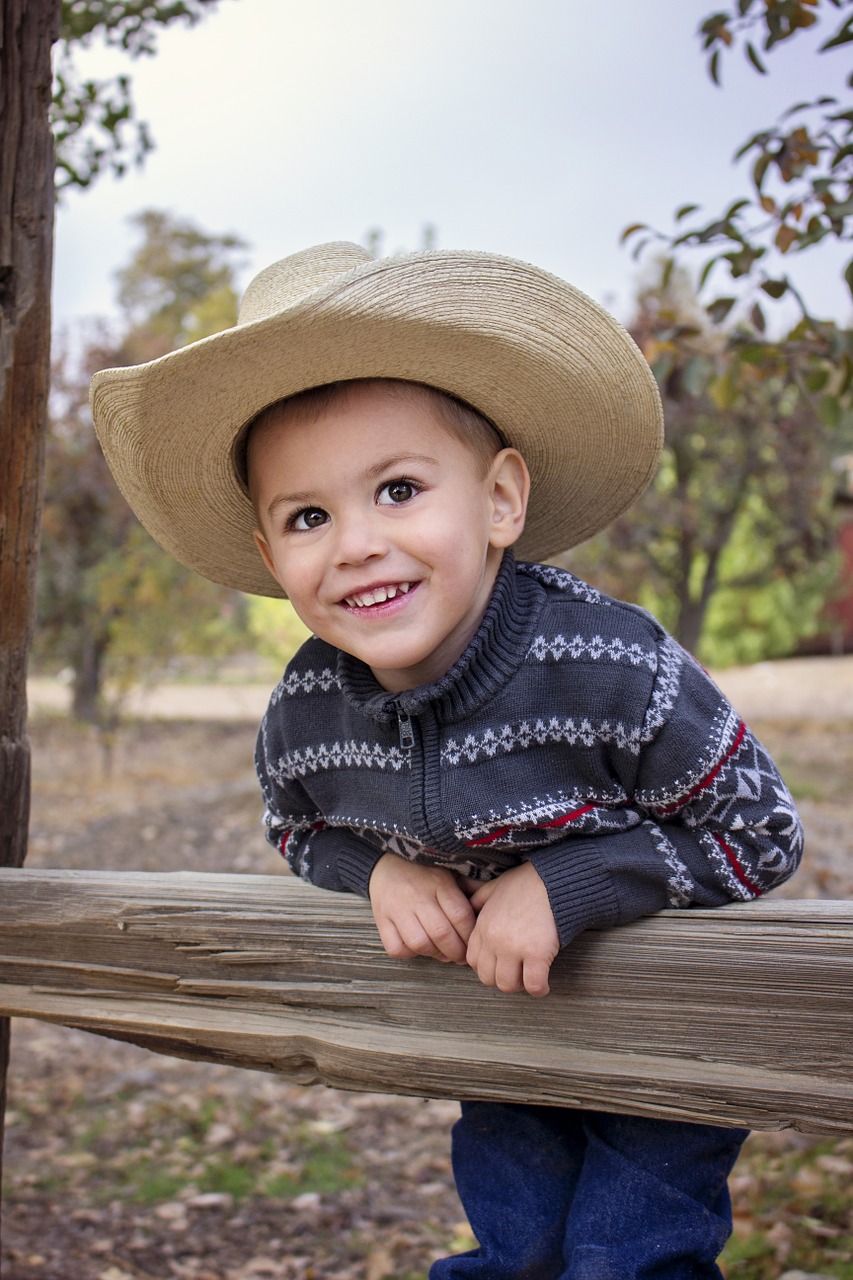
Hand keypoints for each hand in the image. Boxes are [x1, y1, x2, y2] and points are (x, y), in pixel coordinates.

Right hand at [368, 853, 476, 964]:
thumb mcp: (450, 873)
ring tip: (442, 953)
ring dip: (434, 954)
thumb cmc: (425, 872)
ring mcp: (397, 908)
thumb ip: (471, 888)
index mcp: (439, 882)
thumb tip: (493, 905)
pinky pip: (396, 947)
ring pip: (419, 943)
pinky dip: (409, 953)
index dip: (471, 935)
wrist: (386, 864)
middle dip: (456, 951)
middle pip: (442, 933)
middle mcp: (418, 896)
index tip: (475, 943)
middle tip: (461, 957)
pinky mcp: (382, 919)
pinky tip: (417, 947)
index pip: (461, 916)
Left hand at [466, 862, 558, 997]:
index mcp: (482, 927)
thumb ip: (477, 901)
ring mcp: (514, 949)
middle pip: (488, 978)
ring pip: (508, 986)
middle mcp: (494, 941)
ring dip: (519, 986)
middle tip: (516, 974)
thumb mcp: (493, 888)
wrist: (552, 880)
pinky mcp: (537, 954)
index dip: (487, 967)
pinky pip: (533, 985)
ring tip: (529, 978)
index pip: (473, 962)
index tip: (500, 965)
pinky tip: (544, 985)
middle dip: (502, 979)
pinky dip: (539, 990)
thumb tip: (468, 909)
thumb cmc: (525, 883)